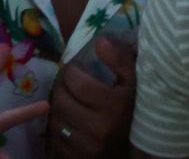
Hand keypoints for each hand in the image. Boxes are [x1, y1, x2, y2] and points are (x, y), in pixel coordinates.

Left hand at [45, 38, 134, 157]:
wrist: (134, 149)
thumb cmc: (133, 108)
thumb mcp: (135, 82)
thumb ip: (121, 59)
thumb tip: (100, 41)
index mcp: (116, 105)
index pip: (77, 82)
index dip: (71, 72)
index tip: (73, 70)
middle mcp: (100, 128)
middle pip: (61, 101)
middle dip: (60, 88)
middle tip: (65, 84)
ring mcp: (87, 147)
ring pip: (54, 120)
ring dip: (56, 108)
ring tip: (65, 102)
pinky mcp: (76, 158)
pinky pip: (54, 140)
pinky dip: (57, 129)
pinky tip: (67, 122)